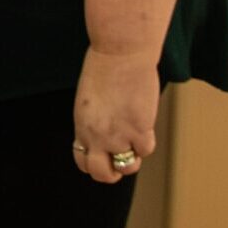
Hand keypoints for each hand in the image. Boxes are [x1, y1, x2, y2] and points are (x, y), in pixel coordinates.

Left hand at [72, 47, 160, 183]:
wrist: (120, 54)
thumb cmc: (104, 68)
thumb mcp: (89, 99)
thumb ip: (93, 121)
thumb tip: (103, 135)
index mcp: (81, 125)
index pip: (82, 161)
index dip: (94, 163)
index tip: (103, 157)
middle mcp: (96, 135)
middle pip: (101, 174)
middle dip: (112, 173)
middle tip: (120, 160)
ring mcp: (118, 135)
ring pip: (128, 166)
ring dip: (133, 156)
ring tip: (133, 135)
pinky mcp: (139, 130)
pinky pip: (145, 150)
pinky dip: (146, 140)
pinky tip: (143, 120)